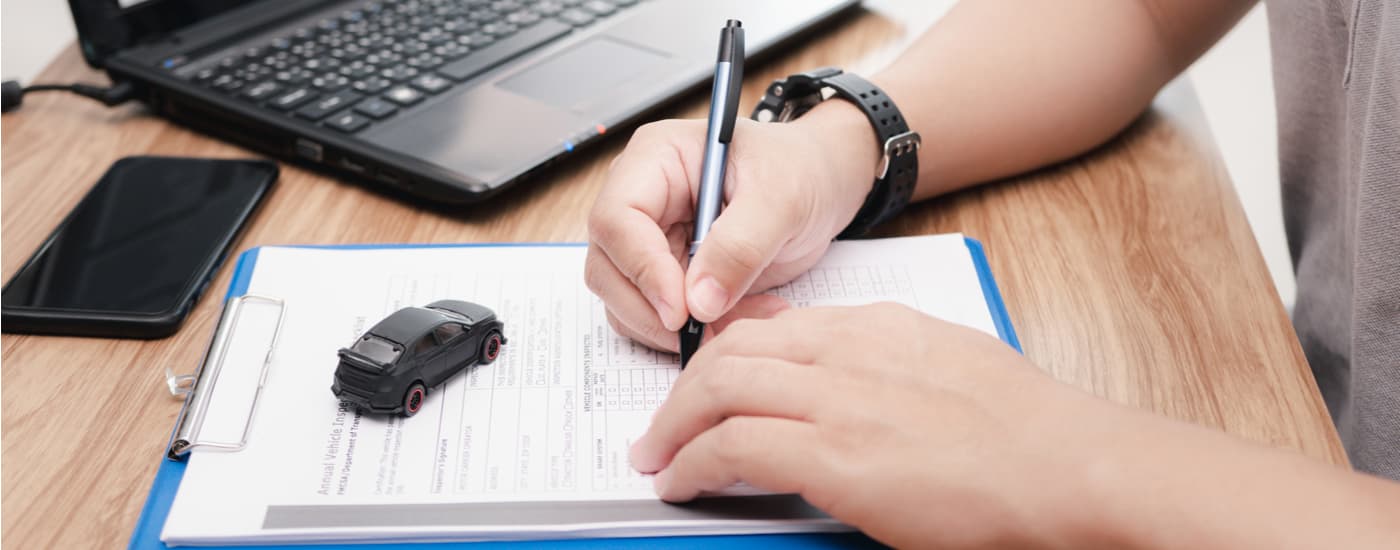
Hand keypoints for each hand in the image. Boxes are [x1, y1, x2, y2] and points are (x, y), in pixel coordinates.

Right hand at [585, 101, 878, 350]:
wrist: (821, 184)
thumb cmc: (800, 171)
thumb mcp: (782, 199)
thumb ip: (740, 246)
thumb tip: (697, 302)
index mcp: (655, 159)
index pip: (616, 219)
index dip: (642, 268)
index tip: (680, 309)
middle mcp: (640, 200)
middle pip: (607, 268)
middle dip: (651, 310)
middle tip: (705, 332)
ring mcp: (648, 240)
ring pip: (624, 301)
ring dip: (674, 329)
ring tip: (741, 320)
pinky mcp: (666, 275)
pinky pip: (656, 317)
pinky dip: (692, 333)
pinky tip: (738, 319)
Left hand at [628, 303, 1131, 548]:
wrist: (1067, 465)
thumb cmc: (1030, 431)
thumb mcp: (953, 366)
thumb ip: (895, 365)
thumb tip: (860, 388)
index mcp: (878, 328)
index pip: (774, 325)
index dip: (725, 353)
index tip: (706, 378)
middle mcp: (848, 351)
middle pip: (732, 350)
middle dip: (684, 388)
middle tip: (664, 423)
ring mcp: (838, 400)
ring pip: (719, 388)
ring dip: (674, 424)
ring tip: (657, 455)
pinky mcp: (834, 457)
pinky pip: (732, 448)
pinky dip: (693, 464)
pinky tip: (682, 482)